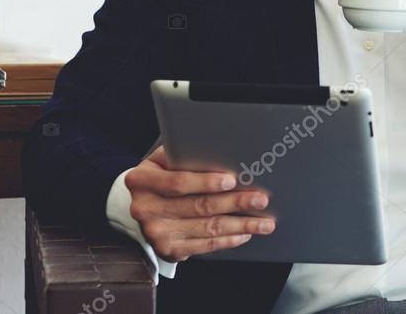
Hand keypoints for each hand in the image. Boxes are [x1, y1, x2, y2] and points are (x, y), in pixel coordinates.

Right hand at [124, 146, 275, 261]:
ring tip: (263, 222)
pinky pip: (205, 246)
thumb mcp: (164, 160)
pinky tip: (245, 233)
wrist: (143, 204)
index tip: (232, 180)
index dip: (206, 182)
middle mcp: (145, 209)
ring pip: (207, 228)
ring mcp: (156, 233)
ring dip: (240, 225)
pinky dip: (228, 239)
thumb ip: (186, 156)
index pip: (178, 182)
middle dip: (234, 203)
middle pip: (198, 206)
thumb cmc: (161, 175)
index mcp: (142, 180)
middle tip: (260, 199)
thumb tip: (225, 155)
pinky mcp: (168, 250)